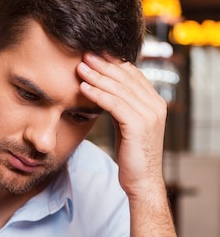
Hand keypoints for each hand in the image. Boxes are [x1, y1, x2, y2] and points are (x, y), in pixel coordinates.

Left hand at [78, 53, 166, 198]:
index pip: (133, 75)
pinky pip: (114, 104)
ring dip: (97, 76)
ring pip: (119, 89)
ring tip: (80, 68)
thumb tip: (106, 92)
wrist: (142, 182)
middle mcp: (156, 105)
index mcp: (155, 103)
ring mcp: (149, 114)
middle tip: (84, 55)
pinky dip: (97, 94)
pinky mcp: (138, 125)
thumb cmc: (132, 157)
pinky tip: (84, 88)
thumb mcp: (128, 126)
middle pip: (126, 78)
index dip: (114, 63)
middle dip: (103, 65)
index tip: (95, 55)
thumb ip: (123, 108)